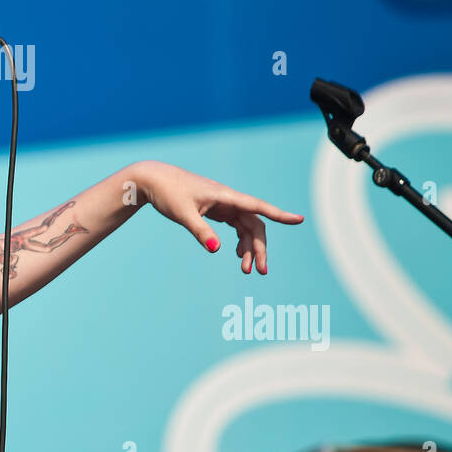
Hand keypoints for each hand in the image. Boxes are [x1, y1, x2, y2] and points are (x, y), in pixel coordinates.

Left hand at [135, 160, 304, 274]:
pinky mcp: (216, 209)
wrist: (153, 180)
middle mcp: (228, 199)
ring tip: (246, 270)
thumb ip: (200, 231)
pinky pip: (236, 226)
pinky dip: (239, 241)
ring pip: (246, 227)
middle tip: (259, 272)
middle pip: (254, 224)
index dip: (279, 214)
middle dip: (259, 248)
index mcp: (225, 196)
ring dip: (249, 248)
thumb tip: (216, 249)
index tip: (299, 220)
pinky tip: (237, 255)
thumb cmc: (168, 193)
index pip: (258, 206)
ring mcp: (223, 204)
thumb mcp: (183, 214)